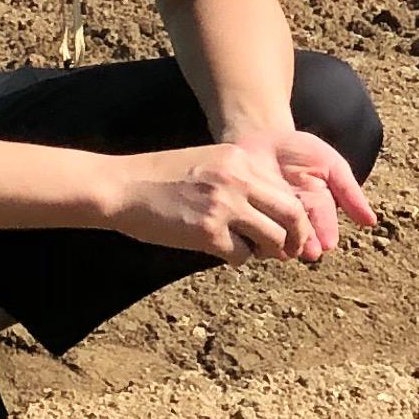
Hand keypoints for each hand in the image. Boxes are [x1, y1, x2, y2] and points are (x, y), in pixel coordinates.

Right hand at [108, 143, 337, 263]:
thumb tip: (269, 210)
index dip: (296, 214)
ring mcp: (224, 206)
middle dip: (298, 237)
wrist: (120, 187)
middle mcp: (237, 180)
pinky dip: (238, 259)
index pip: (286, 190)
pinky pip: (242, 255)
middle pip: (292, 213)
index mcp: (239, 158)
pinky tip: (223, 253)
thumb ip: (239, 179)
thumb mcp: (206, 163)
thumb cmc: (158, 178)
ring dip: (270, 252)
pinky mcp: (208, 233)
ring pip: (273, 238)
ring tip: (256, 253)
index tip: (292, 229)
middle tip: (292, 251)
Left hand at [237, 125, 378, 259]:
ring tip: (279, 244)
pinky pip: (247, 230)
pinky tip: (250, 232)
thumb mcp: (329, 164)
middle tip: (304, 250)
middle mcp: (294, 220)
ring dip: (276, 242)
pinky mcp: (244, 216)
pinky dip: (249, 232)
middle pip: (300, 237)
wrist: (260, 138)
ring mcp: (268, 219)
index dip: (324, 234)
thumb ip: (349, 191)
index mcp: (318, 209)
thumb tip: (371, 222)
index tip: (326, 245)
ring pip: (274, 238)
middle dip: (302, 244)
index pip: (324, 225)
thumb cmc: (299, 151)